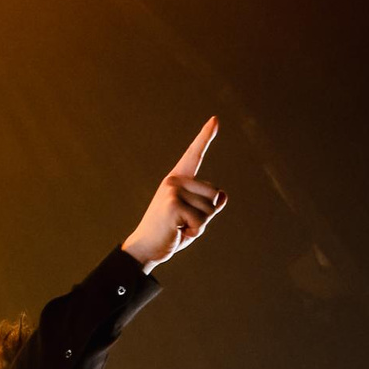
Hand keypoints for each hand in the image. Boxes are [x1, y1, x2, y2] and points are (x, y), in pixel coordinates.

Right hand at [120, 118, 225, 270]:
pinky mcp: (173, 204)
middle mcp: (175, 180)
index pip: (194, 155)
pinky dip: (194, 232)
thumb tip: (223, 195)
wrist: (145, 249)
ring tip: (179, 227)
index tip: (215, 119)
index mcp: (178, 179)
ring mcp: (173, 190)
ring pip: (210, 209)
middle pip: (215, 195)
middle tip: (183, 222)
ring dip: (199, 225)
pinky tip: (177, 231)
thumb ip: (209, 205)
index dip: (205, 136)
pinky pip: (201, 220)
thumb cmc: (170, 232)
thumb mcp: (194, 217)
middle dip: (207, 215)